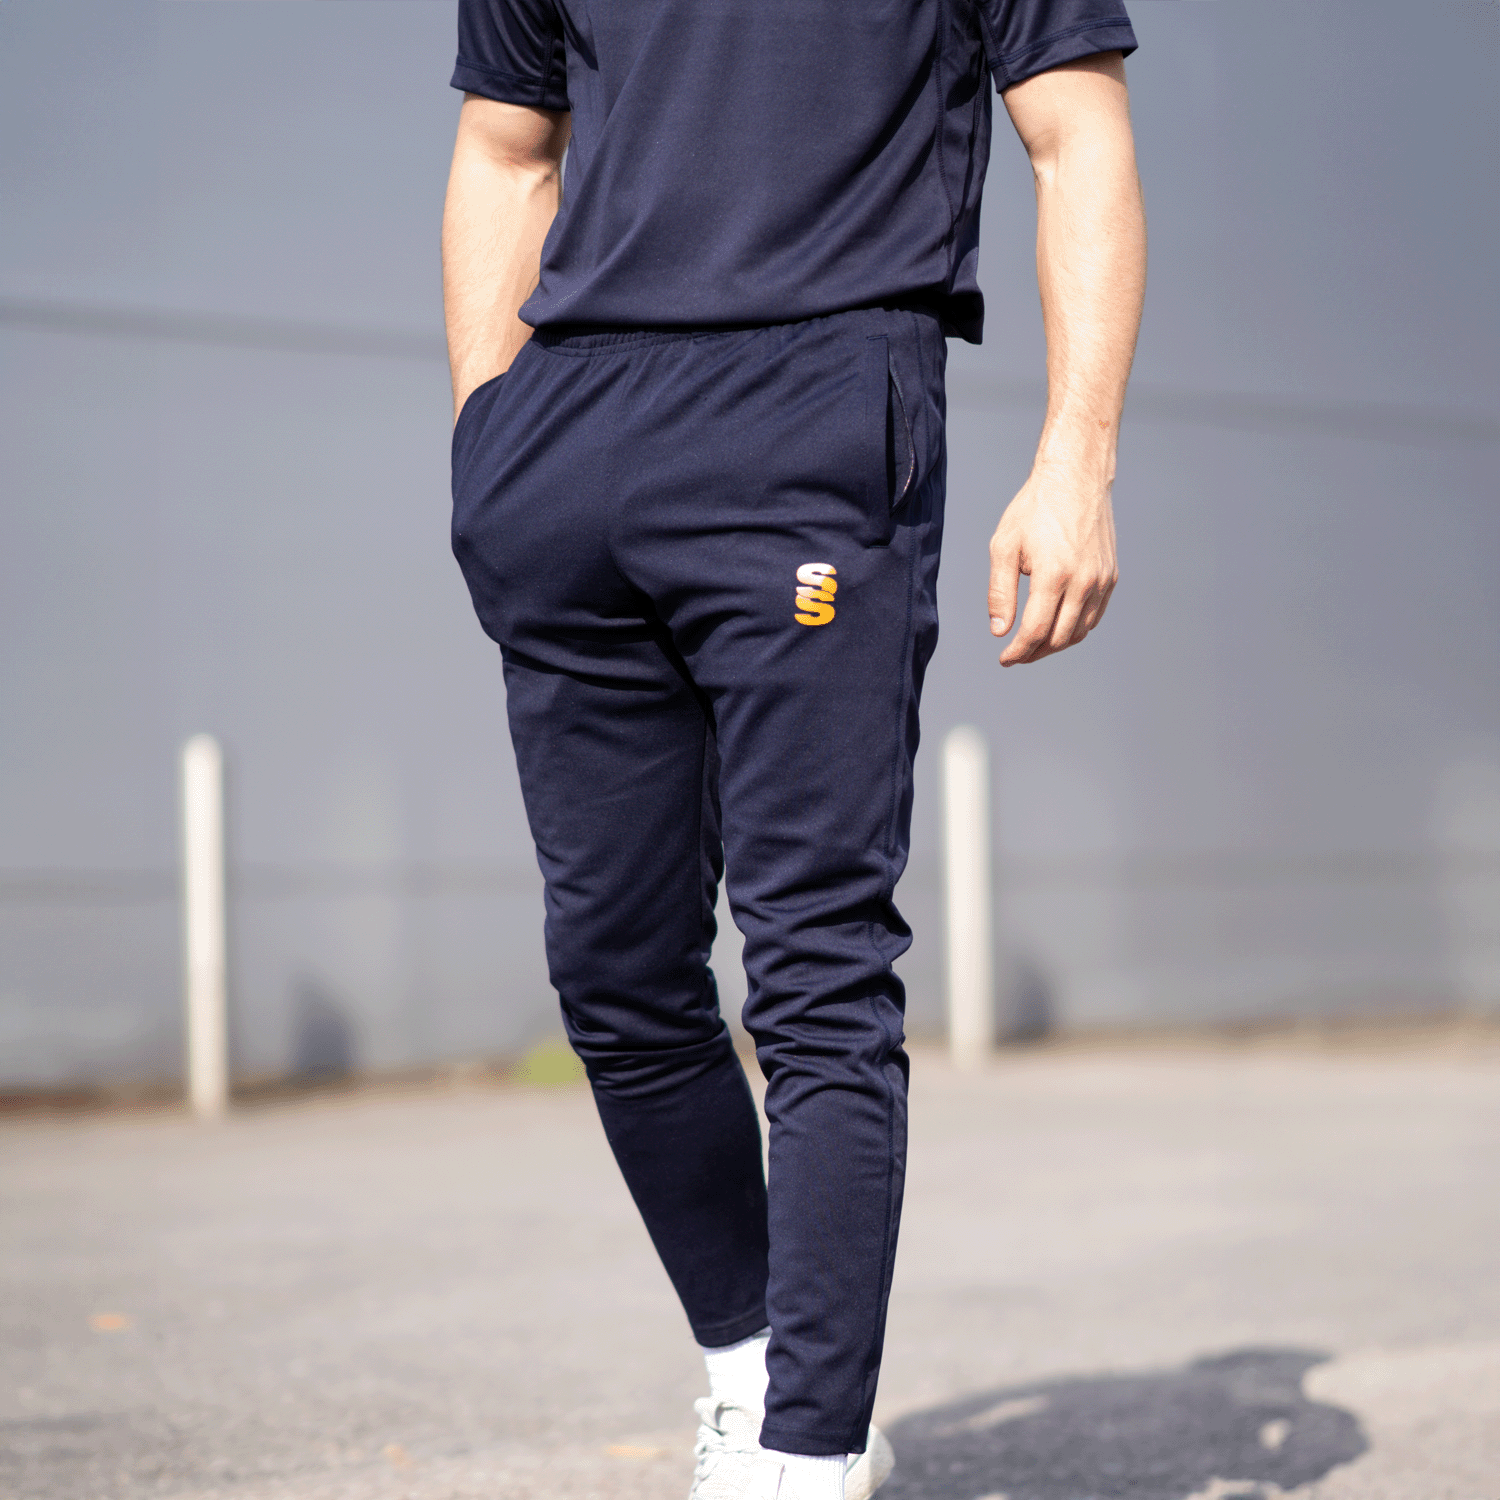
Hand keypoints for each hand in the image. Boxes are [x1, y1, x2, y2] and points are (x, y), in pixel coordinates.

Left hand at [987, 463, 1117, 665]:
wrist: (1075, 478)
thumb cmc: (1033, 509)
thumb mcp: (1004, 547)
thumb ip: (999, 592)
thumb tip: (1000, 631)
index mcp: (1054, 575)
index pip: (1036, 631)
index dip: (1018, 651)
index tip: (1004, 659)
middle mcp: (1083, 582)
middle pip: (1059, 638)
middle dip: (1035, 653)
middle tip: (1016, 654)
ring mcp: (1102, 580)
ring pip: (1080, 631)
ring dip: (1055, 644)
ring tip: (1033, 644)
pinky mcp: (1111, 576)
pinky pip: (1094, 616)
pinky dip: (1075, 629)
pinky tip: (1057, 627)